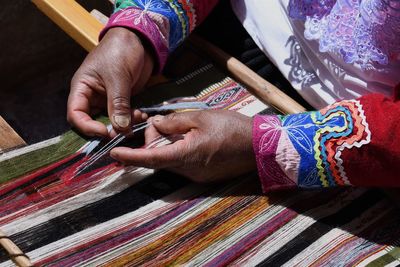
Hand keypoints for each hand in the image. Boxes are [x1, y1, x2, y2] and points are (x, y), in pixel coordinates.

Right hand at [67, 28, 153, 136]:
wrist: (140, 40)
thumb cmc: (120, 50)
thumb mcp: (118, 77)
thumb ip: (118, 104)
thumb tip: (120, 129)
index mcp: (82, 88)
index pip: (75, 114)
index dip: (87, 127)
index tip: (105, 132)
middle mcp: (92, 96)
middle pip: (93, 122)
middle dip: (109, 129)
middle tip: (125, 132)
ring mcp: (108, 99)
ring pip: (112, 121)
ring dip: (125, 124)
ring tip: (139, 117)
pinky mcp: (122, 100)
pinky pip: (125, 116)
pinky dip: (133, 118)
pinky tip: (142, 114)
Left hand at [110, 110, 256, 182]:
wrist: (260, 146)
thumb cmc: (232, 128)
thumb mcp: (201, 118)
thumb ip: (173, 122)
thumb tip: (155, 125)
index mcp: (185, 155)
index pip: (151, 158)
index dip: (130, 156)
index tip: (114, 154)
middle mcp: (188, 171)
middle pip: (158, 158)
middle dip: (151, 142)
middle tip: (156, 122)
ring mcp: (196, 176)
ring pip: (170, 162)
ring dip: (164, 146)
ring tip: (175, 128)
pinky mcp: (203, 176)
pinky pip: (182, 164)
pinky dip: (176, 152)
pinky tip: (187, 138)